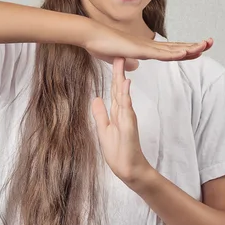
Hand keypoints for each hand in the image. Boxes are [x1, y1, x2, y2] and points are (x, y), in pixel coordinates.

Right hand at [83, 22, 212, 71]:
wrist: (91, 36)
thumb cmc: (103, 45)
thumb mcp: (119, 59)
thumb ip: (129, 62)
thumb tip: (136, 67)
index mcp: (147, 49)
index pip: (171, 51)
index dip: (186, 50)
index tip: (200, 48)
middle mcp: (150, 46)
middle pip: (176, 48)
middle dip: (194, 46)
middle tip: (211, 42)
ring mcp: (146, 47)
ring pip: (172, 49)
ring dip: (189, 48)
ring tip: (204, 46)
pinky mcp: (139, 50)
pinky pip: (160, 53)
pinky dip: (173, 53)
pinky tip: (185, 53)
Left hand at [92, 57, 151, 185]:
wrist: (129, 169)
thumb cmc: (118, 152)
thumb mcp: (103, 130)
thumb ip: (100, 114)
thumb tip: (95, 99)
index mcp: (117, 113)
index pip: (115, 91)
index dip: (113, 76)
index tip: (113, 61)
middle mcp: (123, 112)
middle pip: (120, 89)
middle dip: (118, 72)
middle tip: (119, 54)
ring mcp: (127, 118)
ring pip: (124, 94)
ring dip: (122, 79)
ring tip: (121, 64)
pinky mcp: (130, 125)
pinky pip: (127, 107)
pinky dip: (126, 95)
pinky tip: (126, 84)